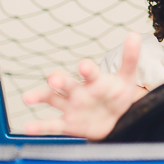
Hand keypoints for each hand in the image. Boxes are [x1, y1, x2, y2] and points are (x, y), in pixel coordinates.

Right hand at [23, 33, 146, 139]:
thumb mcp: (127, 78)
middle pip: (66, 83)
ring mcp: (71, 106)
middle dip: (60, 80)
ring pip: (52, 99)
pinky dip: (40, 126)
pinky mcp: (69, 124)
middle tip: (54, 78)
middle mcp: (79, 90)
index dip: (87, 69)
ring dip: (40, 97)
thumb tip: (135, 35)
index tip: (84, 67)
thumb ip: (130, 58)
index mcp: (94, 79)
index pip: (89, 71)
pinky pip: (52, 125)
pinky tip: (28, 128)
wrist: (116, 118)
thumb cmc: (118, 94)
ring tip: (28, 97)